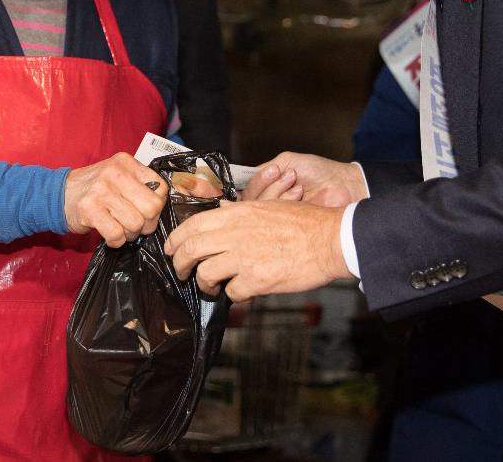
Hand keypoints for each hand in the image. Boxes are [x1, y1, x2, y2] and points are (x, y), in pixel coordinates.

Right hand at [64, 152, 167, 247]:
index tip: (147, 212)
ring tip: (121, 229)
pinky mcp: (90, 210)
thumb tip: (161, 203)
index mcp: (126, 163)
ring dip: (130, 234)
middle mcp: (115, 174)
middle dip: (147, 224)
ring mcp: (101, 191)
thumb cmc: (94, 188)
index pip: (160, 187)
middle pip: (151, 207)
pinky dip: (117, 241)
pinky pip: (116, 234)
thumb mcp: (117, 174)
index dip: (158, 205)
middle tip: (136, 226)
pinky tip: (110, 235)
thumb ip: (139, 183)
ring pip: (135, 223)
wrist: (58, 194)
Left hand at [164, 200, 352, 301]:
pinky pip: (232, 292)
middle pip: (191, 250)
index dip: (176, 239)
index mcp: (237, 214)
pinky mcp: (257, 279)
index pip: (193, 225)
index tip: (172, 248)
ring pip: (206, 273)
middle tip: (182, 272)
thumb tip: (222, 212)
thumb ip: (241, 213)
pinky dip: (234, 294)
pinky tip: (243, 291)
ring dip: (206, 283)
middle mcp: (235, 233)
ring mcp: (245, 257)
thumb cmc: (304, 222)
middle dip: (180, 264)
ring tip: (213, 286)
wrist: (330, 238)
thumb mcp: (267, 206)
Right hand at [243, 153, 366, 207]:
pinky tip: (299, 193)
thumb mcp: (286, 161)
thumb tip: (242, 178)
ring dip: (278, 191)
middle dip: (267, 185)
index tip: (268, 172)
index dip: (252, 182)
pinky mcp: (287, 228)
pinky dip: (286, 201)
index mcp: (267, 188)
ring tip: (296, 183)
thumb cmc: (319, 172)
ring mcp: (278, 217)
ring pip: (260, 210)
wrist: (342, 185)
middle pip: (249, 202)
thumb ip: (261, 170)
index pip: (244, 191)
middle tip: (285, 175)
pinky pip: (273, 219)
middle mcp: (270, 204)